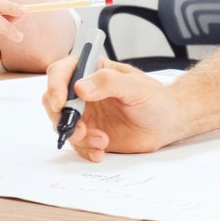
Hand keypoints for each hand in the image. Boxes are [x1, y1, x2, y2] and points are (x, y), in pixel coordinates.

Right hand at [41, 58, 179, 161]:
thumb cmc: (155, 99)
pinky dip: (84, 149)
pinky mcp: (90, 133)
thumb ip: (109, 83)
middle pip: (53, 99)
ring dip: (77, 136)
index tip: (60, 103)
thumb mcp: (137, 87)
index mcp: (93, 70)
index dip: (55, 85)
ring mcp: (85, 113)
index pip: (62, 71)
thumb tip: (80, 87)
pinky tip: (100, 150)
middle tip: (80, 129)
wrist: (167, 124)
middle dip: (62, 117)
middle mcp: (84, 91)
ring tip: (101, 141)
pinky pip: (75, 143)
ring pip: (62, 124)